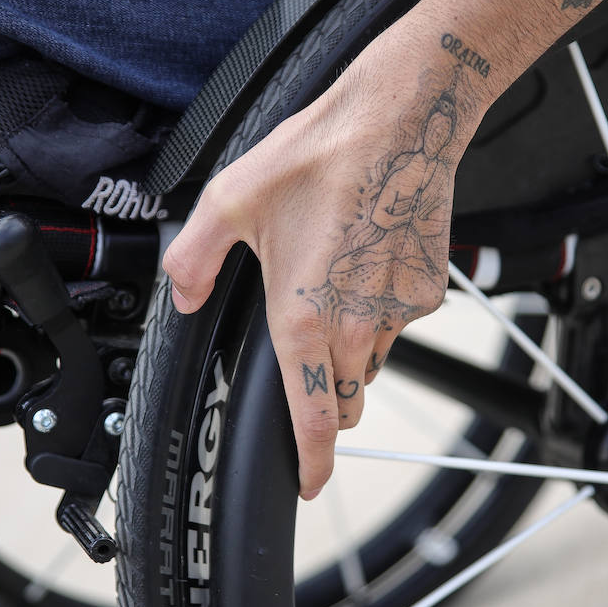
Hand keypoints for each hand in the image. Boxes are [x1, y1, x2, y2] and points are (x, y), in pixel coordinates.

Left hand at [163, 50, 479, 499]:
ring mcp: (395, 313)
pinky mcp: (426, 293)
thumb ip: (192, 260)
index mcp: (301, 319)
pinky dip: (378, 314)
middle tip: (302, 357)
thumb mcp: (227, 203)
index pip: (312, 422)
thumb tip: (180, 296)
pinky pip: (397, 326)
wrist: (397, 123)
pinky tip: (362, 265)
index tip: (306, 483)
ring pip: (368, 366)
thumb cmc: (314, 158)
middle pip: (343, 403)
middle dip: (323, 401)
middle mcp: (353, 327)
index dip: (310, 464)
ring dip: (348, 355)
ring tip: (329, 291)